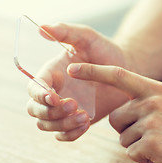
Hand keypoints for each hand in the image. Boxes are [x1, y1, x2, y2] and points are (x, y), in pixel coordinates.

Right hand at [27, 23, 130, 140]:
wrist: (126, 70)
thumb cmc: (105, 51)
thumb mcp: (88, 38)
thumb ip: (67, 32)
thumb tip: (42, 27)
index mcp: (52, 73)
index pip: (34, 87)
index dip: (39, 95)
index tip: (54, 97)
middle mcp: (54, 92)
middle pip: (34, 110)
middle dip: (49, 112)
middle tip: (75, 105)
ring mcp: (64, 108)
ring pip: (47, 125)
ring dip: (61, 124)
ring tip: (85, 116)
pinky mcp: (76, 120)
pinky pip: (63, 134)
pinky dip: (70, 134)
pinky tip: (86, 124)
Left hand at [67, 63, 161, 162]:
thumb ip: (145, 100)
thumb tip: (119, 109)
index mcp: (155, 89)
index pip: (119, 75)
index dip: (94, 71)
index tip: (73, 68)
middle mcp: (152, 101)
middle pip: (115, 118)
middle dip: (127, 130)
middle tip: (152, 134)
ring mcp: (152, 121)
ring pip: (122, 137)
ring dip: (136, 145)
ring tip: (160, 143)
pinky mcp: (151, 143)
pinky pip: (131, 152)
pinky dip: (142, 158)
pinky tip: (161, 154)